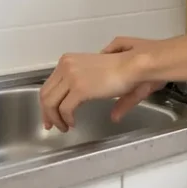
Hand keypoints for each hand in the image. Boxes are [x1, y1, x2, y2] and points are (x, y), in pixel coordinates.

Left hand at [40, 38, 161, 132]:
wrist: (140, 64)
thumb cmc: (132, 66)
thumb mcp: (112, 76)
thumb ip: (105, 91)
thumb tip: (114, 116)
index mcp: (71, 59)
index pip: (51, 83)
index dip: (49, 100)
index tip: (52, 112)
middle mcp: (67, 65)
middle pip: (46, 93)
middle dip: (47, 112)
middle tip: (52, 125)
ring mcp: (72, 76)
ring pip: (50, 102)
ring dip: (54, 118)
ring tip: (63, 127)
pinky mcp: (79, 88)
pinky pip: (64, 109)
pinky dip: (66, 119)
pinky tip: (73, 123)